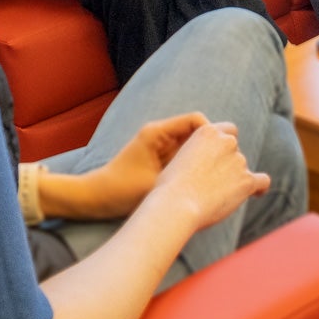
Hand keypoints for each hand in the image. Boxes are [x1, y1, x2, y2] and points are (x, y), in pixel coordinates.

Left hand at [57, 114, 207, 220]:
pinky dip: (196, 164)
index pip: (196, 120)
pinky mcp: (163, 159)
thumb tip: (216, 174)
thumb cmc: (120, 190)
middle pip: (198, 130)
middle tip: (223, 165)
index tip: (219, 155)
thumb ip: (184, 175)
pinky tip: (204, 180)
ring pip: (195, 143)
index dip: (213, 134)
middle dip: (213, 145)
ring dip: (205, 156)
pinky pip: (187, 155)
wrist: (96, 198)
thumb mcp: (155, 185)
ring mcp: (163, 146)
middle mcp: (162, 134)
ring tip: (216, 174)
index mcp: (158, 132)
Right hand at [149, 121, 270, 232]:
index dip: (225, 145)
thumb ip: (197, 155)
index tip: (222, 156)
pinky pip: (262, 181)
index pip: (228, 131)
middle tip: (214, 183)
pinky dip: (260, 187)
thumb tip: (207, 164)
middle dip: (228, 164)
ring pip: (243, 170)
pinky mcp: (246, 180)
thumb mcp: (179, 159)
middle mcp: (227, 142)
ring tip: (218, 198)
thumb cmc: (169, 188)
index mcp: (207, 131)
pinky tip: (257, 194)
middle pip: (235, 152)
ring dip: (236, 180)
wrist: (176, 204)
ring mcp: (238, 160)